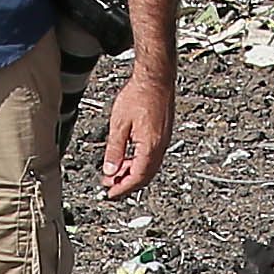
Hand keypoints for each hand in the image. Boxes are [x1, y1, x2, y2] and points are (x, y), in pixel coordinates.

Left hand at [100, 62, 169, 199]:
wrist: (156, 79)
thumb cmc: (140, 95)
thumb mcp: (119, 124)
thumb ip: (114, 150)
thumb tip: (110, 170)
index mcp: (150, 146)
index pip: (137, 177)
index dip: (122, 188)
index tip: (111, 193)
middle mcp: (160, 147)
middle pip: (145, 176)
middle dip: (126, 184)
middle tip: (110, 186)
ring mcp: (163, 142)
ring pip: (148, 168)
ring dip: (132, 173)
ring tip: (115, 173)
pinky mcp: (162, 136)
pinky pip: (151, 157)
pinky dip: (138, 163)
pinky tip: (127, 159)